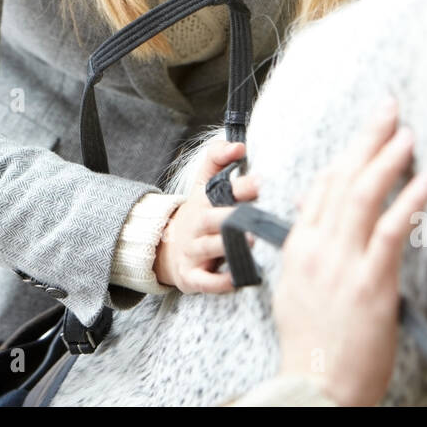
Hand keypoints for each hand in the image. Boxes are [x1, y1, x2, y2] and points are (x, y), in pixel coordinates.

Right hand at [153, 137, 258, 293]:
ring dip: (228, 245)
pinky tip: (237, 280)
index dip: (238, 184)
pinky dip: (219, 282)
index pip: (216, 188)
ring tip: (251, 241)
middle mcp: (197, 224)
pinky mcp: (191, 276)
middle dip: (233, 216)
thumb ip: (217, 159)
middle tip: (257, 214)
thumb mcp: (202, 183)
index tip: (260, 180)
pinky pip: (204, 281)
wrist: (166, 248)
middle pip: (212, 218)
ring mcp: (193, 251)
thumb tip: (238, 145)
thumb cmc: (198, 213)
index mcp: (203, 200)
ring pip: (209, 248)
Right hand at [273, 99, 426, 405]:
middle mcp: (318, 248)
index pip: (322, 188)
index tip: (369, 137)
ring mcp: (343, 264)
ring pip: (363, 196)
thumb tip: (320, 226)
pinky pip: (389, 232)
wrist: (315, 387)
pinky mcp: (370, 283)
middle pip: (343, 178)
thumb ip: (310, 254)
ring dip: (388, 159)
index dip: (349, 157)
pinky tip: (425, 182)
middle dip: (368, 138)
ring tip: (408, 135)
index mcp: (299, 249)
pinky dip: (408, 202)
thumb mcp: (296, 292)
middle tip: (389, 109)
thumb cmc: (312, 347)